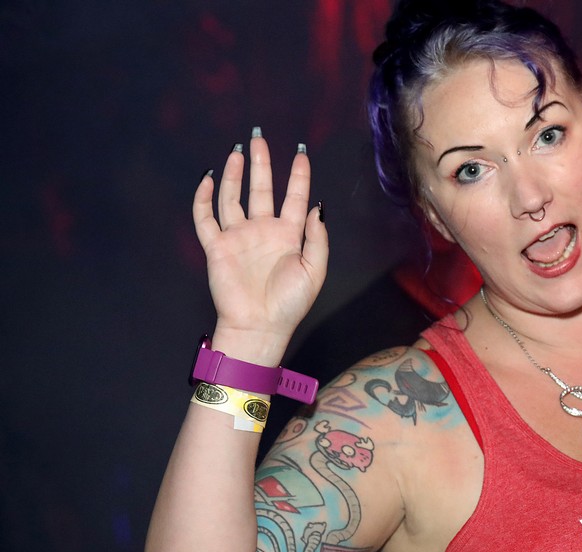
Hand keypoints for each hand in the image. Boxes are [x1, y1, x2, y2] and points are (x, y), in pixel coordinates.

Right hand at [193, 132, 328, 361]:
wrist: (260, 326)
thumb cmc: (289, 303)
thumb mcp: (314, 270)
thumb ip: (317, 238)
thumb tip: (317, 206)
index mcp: (288, 235)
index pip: (294, 198)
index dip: (298, 176)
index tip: (302, 153)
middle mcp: (262, 231)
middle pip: (261, 189)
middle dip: (261, 164)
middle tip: (259, 138)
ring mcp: (238, 237)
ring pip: (234, 198)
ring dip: (235, 175)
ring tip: (238, 152)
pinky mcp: (217, 247)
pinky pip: (206, 217)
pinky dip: (205, 198)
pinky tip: (210, 178)